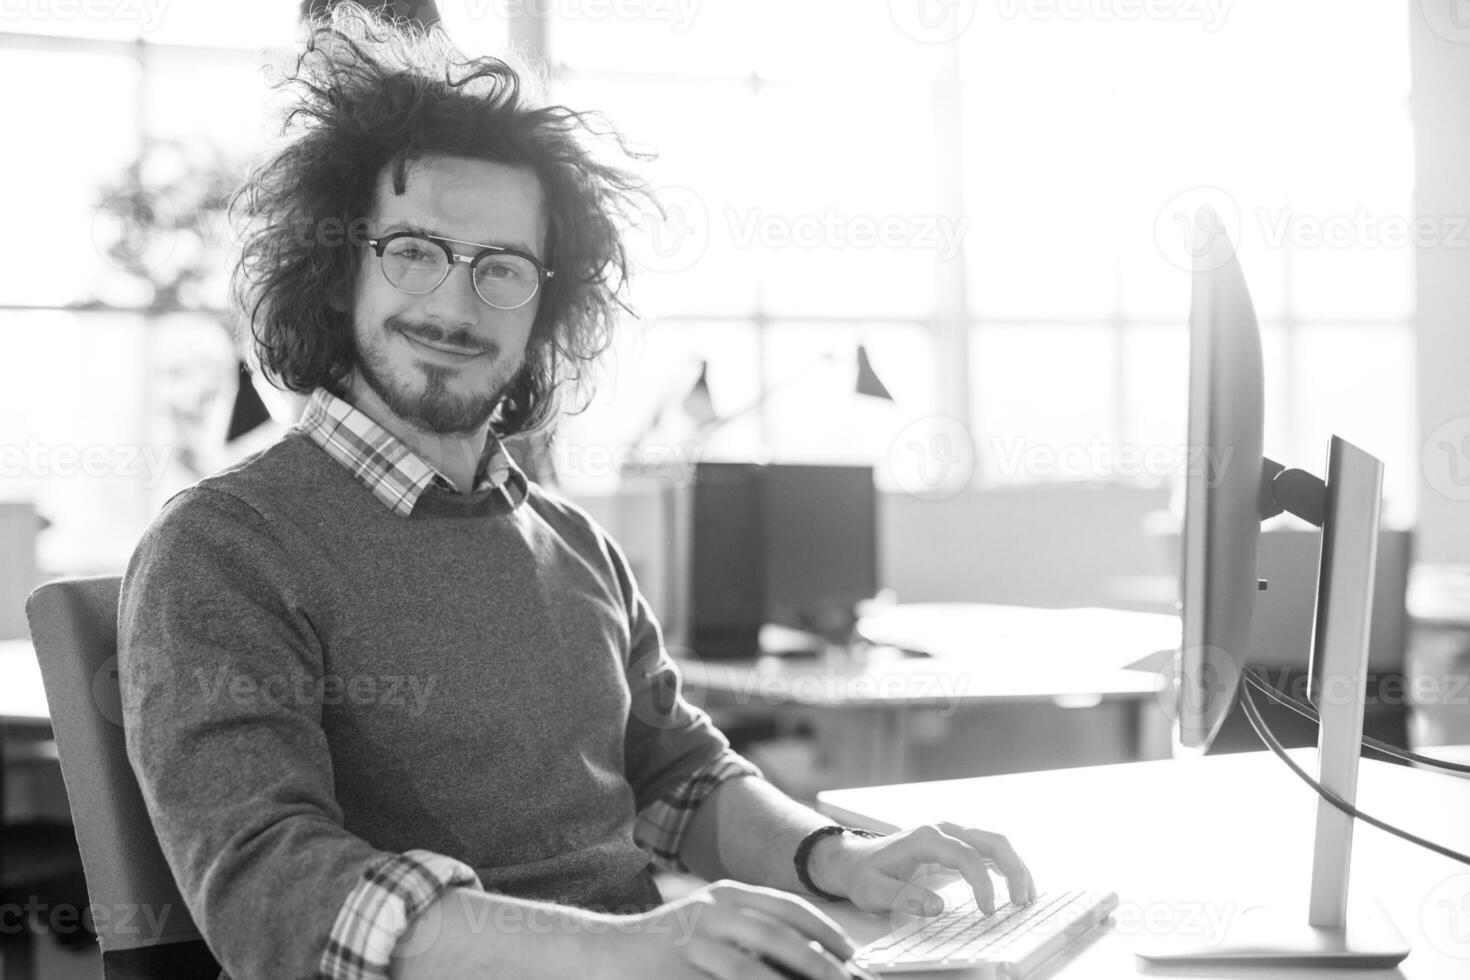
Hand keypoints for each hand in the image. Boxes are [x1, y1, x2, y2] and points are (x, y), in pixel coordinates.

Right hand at [608, 879, 856, 979]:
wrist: (604, 953)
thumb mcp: (710, 924)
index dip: (823, 930)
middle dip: (817, 962)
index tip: (850, 953)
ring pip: (750, 968)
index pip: (785, 907)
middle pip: (776, 934)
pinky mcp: (677, 972)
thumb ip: (751, 933)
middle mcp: (710, 912)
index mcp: (724, 895)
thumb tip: (811, 958)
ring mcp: (691, 943)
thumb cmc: (668, 944)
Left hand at [813, 822, 1035, 915]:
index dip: (982, 883)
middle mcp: (943, 830)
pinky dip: (1006, 867)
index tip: (988, 910)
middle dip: (1013, 868)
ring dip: (1015, 866)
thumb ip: (903, 899)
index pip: (965, 855)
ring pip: (994, 842)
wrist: (855, 860)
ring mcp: (951, 835)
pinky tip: (1016, 887)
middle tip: (1022, 901)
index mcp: (924, 838)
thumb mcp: (874, 891)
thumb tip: (938, 907)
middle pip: (990, 840)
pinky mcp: (955, 845)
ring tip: (1026, 897)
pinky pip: (988, 851)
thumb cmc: (865, 876)